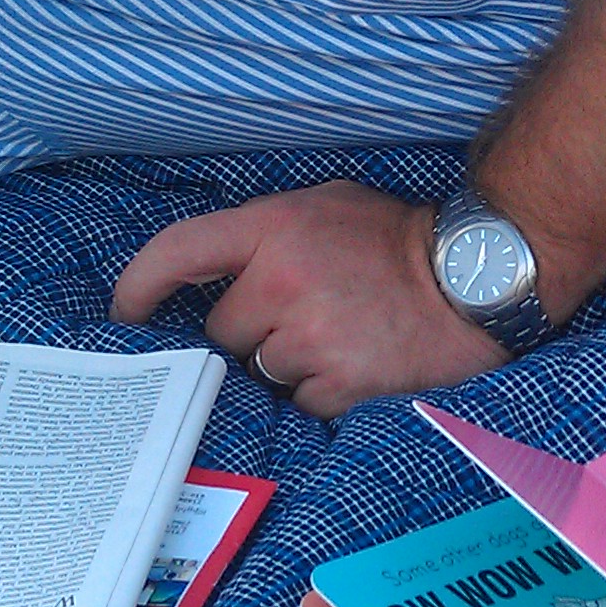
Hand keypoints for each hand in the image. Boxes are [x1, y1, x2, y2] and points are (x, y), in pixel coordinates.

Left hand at [109, 180, 507, 417]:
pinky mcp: (341, 382)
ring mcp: (311, 335)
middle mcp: (283, 281)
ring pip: (264, 369)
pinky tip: (360, 363)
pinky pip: (303, 401)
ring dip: (292, 362)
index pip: (178, 252)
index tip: (128, 311)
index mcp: (274, 227)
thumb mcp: (326, 205)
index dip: (140, 284)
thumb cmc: (398, 240)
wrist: (477, 277)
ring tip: (343, 336)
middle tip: (307, 313)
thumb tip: (210, 273)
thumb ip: (265, 234)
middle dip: (254, 330)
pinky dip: (326, 391)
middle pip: (223, 330)